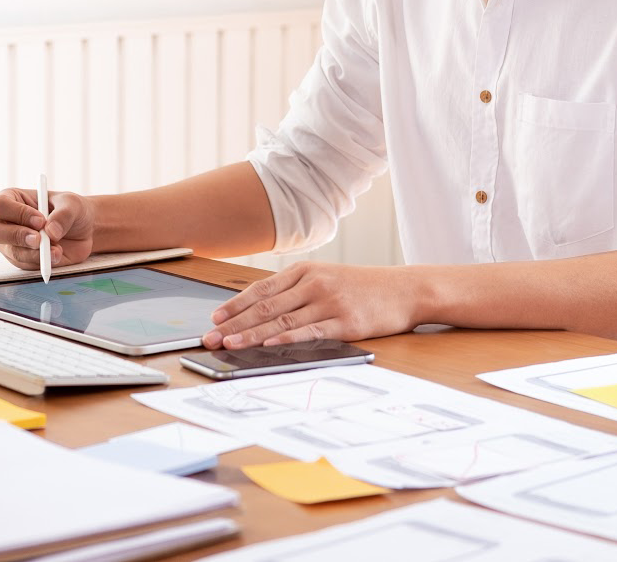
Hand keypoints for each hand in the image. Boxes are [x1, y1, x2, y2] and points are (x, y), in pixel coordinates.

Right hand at [0, 187, 95, 269]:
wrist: (83, 232)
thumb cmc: (72, 211)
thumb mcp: (73, 205)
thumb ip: (63, 215)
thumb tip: (51, 231)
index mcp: (12, 199)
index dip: (17, 213)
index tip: (40, 220)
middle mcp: (6, 222)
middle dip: (16, 236)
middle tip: (39, 240)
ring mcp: (11, 243)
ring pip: (12, 251)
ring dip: (36, 253)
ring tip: (58, 249)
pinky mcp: (21, 260)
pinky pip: (25, 265)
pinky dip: (42, 262)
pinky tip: (57, 254)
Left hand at [202, 262, 420, 348]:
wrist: (405, 290)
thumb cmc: (363, 287)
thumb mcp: (328, 278)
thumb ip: (297, 291)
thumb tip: (261, 312)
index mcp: (306, 271)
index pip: (262, 288)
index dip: (235, 304)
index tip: (215, 318)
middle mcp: (314, 283)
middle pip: (266, 305)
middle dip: (235, 323)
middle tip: (211, 337)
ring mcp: (329, 302)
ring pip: (282, 320)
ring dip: (252, 334)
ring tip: (230, 344)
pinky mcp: (345, 322)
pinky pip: (310, 332)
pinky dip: (287, 338)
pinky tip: (269, 344)